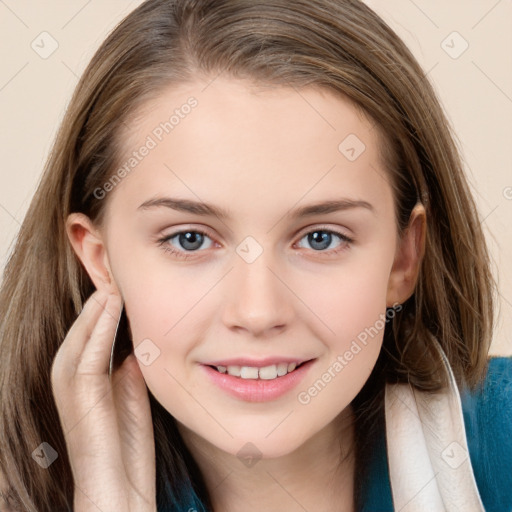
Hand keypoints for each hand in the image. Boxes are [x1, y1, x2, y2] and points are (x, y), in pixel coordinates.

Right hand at [51, 290, 156, 510]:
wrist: (118, 489)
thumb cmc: (128, 443)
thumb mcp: (132, 390)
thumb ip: (131, 361)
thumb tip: (138, 334)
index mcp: (87, 372)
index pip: (98, 325)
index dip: (113, 298)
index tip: (129, 271)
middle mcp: (73, 373)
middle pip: (87, 322)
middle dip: (102, 292)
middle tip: (117, 262)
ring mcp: (71, 383)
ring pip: (83, 332)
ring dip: (99, 303)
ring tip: (114, 274)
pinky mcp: (79, 394)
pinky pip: (88, 354)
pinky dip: (99, 327)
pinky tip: (112, 303)